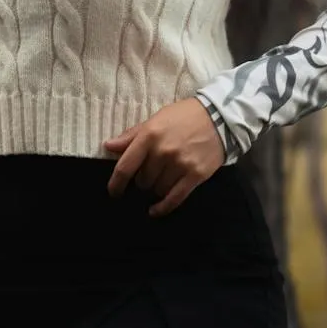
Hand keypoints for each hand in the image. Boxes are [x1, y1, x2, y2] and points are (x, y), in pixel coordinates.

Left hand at [103, 99, 225, 217]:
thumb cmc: (183, 116)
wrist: (218, 117)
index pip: (125, 166)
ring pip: (157, 190)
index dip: (116, 183)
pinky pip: (174, 198)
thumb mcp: (156, 119)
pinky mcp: (195, 175)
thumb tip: (108, 146)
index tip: (114, 192)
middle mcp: (163, 151)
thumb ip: (131, 135)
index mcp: (149, 135)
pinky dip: (163, 207)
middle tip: (150, 173)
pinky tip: (155, 210)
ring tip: (161, 179)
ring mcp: (180, 164)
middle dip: (143, 180)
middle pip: (142, 180)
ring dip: (155, 189)